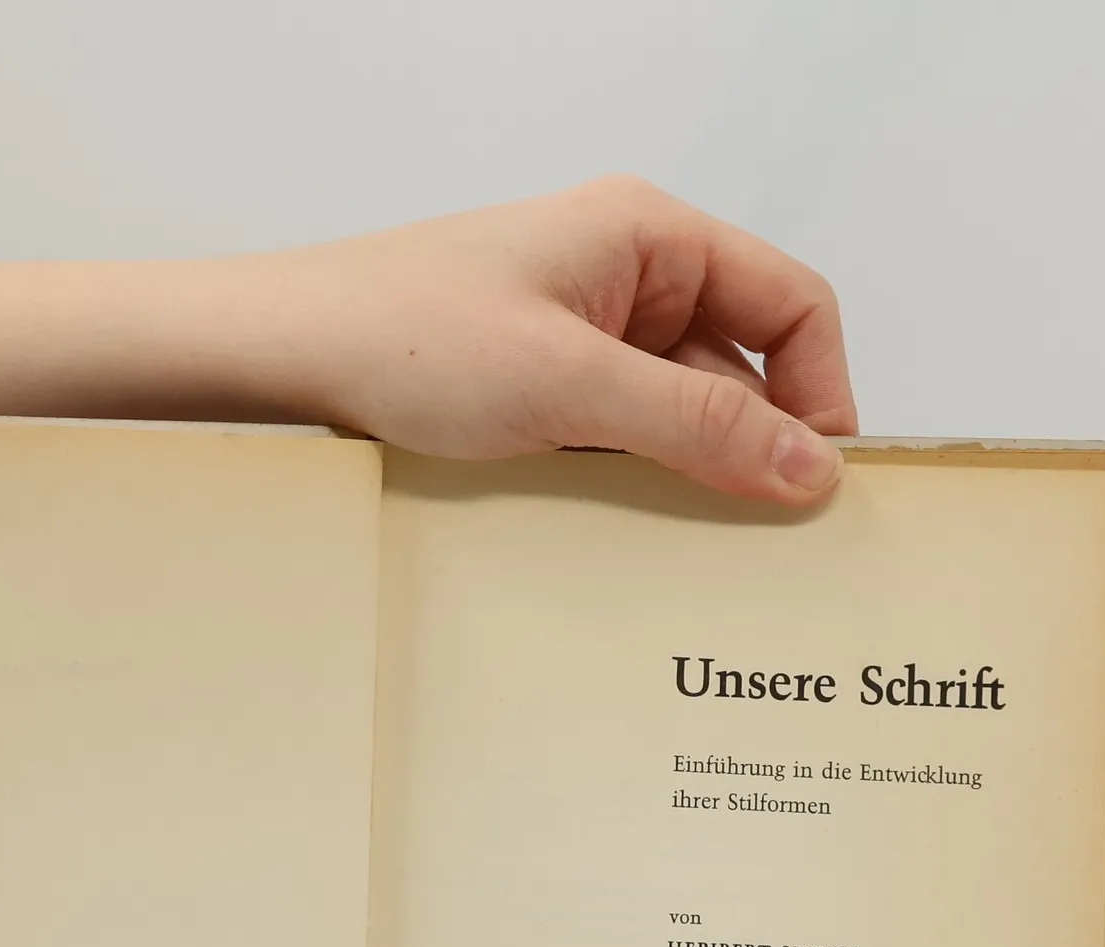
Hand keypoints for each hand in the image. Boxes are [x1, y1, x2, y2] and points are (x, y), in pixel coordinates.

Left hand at [274, 175, 857, 502]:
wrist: (283, 357)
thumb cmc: (404, 337)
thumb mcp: (568, 385)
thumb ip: (696, 424)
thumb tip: (809, 467)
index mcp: (649, 240)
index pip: (790, 304)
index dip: (821, 391)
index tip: (820, 482)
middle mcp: (625, 281)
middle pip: (738, 370)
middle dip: (753, 450)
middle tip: (761, 542)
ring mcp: (579, 341)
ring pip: (675, 417)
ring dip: (685, 477)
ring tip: (682, 548)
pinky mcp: (539, 393)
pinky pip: (616, 442)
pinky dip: (628, 485)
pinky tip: (617, 535)